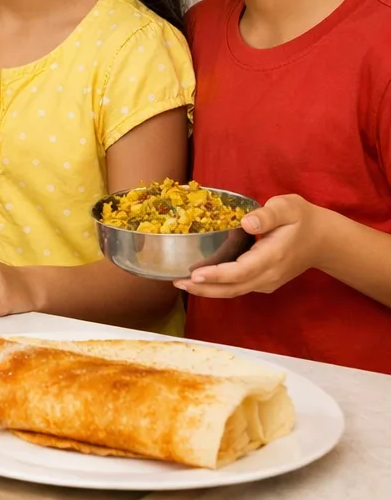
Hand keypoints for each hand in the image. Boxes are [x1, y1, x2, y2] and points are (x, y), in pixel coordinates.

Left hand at [175, 194, 327, 297]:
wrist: (323, 240)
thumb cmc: (302, 219)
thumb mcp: (288, 208)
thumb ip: (267, 215)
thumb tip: (246, 223)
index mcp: (272, 256)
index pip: (241, 271)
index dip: (217, 275)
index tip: (195, 275)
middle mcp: (269, 275)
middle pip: (233, 288)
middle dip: (204, 289)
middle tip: (176, 284)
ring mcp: (267, 281)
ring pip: (234, 291)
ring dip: (208, 290)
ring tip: (181, 284)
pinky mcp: (264, 281)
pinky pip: (238, 287)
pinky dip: (218, 286)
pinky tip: (200, 280)